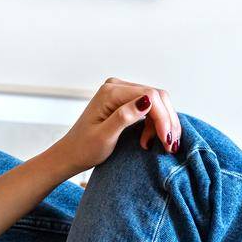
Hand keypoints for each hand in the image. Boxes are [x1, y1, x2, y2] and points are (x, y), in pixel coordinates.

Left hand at [50, 78, 182, 171]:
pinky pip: (150, 107)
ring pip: (157, 102)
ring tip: (160, 144)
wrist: (71, 154)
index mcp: (110, 92)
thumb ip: (124, 117)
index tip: (167, 141)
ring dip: (163, 123)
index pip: (150, 96)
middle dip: (167, 121)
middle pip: (157, 97)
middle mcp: (117, 86)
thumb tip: (146, 101)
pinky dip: (156, 123)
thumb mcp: (104, 137)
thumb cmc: (84, 149)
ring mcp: (122, 92)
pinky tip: (152, 139)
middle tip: (169, 145)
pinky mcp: (125, 101)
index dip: (163, 118)